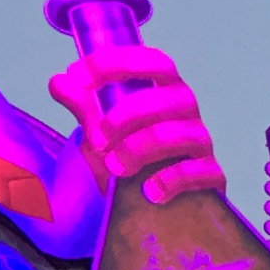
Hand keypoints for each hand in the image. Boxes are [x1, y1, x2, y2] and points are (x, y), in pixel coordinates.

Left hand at [54, 46, 228, 203]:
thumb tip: (59, 81)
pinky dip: (169, 180)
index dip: (115, 63)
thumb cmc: (131, 161)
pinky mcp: (210, 175)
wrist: (153, 208)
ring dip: (138, 150)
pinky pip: (196, 171)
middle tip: (98, 139)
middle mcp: (186, 110)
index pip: (152, 62)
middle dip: (125, 116)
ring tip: (115, 169)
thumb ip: (84, 107)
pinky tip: (149, 192)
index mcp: (163, 90)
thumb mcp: (101, 134)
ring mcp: (200, 142)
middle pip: (166, 98)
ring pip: (176, 134)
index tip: (77, 75)